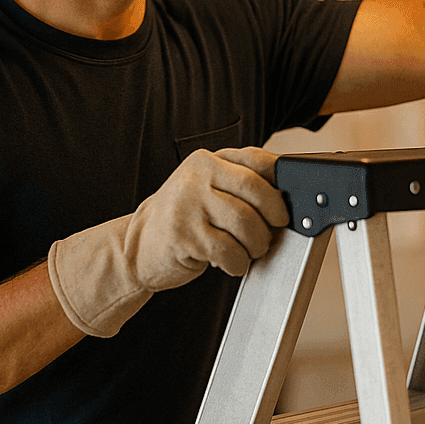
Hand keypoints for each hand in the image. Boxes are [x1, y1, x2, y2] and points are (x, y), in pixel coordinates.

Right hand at [47, 147, 289, 335]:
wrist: (137, 246)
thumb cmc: (184, 219)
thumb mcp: (208, 190)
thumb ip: (240, 184)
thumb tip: (286, 196)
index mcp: (208, 160)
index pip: (258, 162)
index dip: (281, 184)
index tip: (286, 205)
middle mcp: (198, 176)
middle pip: (257, 192)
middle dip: (273, 219)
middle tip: (271, 233)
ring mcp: (189, 204)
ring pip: (247, 224)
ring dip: (256, 245)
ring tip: (248, 250)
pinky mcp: (184, 235)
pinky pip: (229, 251)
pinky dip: (238, 263)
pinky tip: (230, 262)